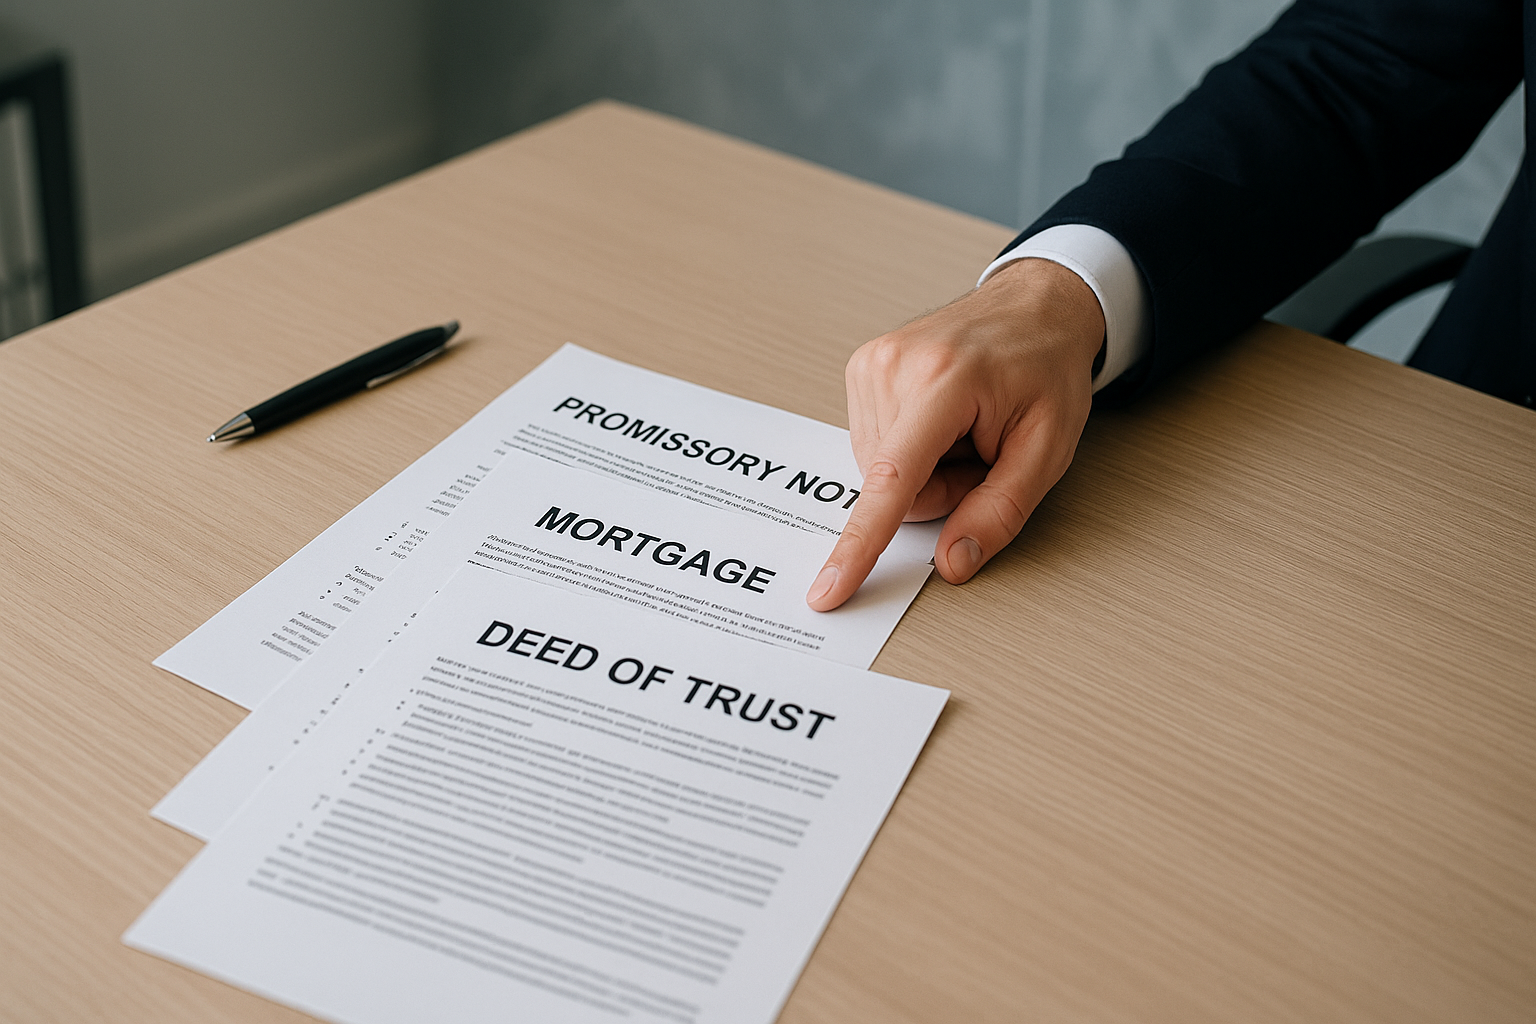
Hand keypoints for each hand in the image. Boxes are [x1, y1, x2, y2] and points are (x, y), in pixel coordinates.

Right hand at [806, 257, 1104, 610]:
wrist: (1034, 306)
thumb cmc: (1045, 369)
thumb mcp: (1048, 448)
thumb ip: (1001, 510)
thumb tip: (953, 563)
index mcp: (944, 380)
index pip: (893, 480)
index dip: (862, 543)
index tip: (830, 587)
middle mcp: (893, 366)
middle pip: (895, 487)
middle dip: (940, 488)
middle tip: (980, 450)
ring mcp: (870, 364)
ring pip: (880, 474)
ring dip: (925, 469)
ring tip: (962, 429)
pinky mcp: (859, 369)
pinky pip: (872, 449)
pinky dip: (909, 450)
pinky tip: (938, 421)